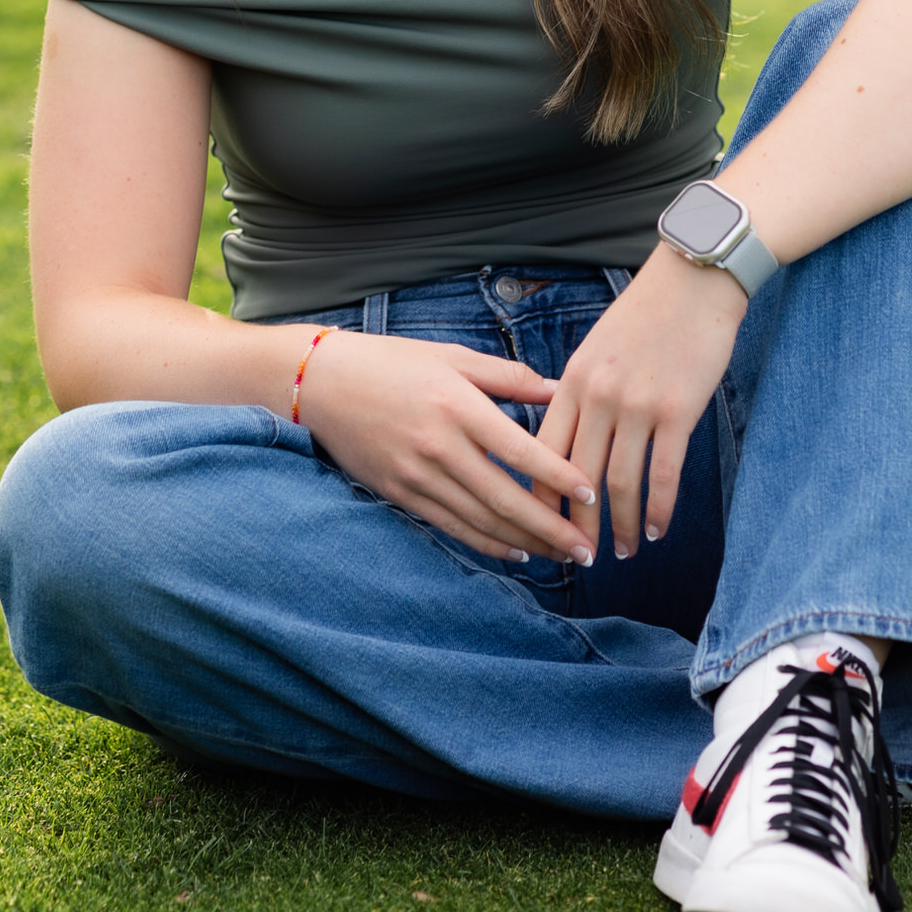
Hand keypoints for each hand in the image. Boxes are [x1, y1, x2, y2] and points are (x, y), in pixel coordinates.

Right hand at [298, 332, 597, 562]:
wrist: (320, 383)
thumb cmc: (391, 362)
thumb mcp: (451, 356)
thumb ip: (507, 377)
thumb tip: (559, 388)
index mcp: (457, 405)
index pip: (520, 449)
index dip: (559, 475)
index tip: (591, 493)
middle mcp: (438, 445)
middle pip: (505, 497)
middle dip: (552, 527)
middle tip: (587, 548)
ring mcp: (417, 475)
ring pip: (481, 521)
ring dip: (526, 543)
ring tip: (563, 555)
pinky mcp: (400, 494)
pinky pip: (452, 527)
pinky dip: (487, 544)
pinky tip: (517, 552)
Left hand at [533, 248, 746, 559]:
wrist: (694, 281)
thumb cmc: (645, 314)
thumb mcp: (595, 348)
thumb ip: (578, 391)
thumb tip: (564, 436)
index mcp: (571, 382)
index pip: (543, 452)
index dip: (539, 496)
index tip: (540, 526)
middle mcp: (598, 398)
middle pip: (577, 477)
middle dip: (577, 524)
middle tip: (580, 556)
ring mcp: (637, 406)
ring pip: (620, 484)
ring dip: (622, 525)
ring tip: (624, 551)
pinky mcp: (677, 412)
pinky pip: (664, 474)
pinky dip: (659, 510)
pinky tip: (658, 530)